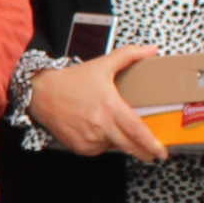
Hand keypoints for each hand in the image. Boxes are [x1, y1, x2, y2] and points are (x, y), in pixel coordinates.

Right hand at [22, 45, 168, 162]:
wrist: (42, 93)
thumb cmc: (72, 80)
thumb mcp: (102, 64)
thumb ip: (129, 55)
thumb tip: (152, 49)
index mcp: (110, 106)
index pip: (137, 131)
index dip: (151, 144)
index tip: (162, 152)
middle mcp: (100, 125)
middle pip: (129, 146)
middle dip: (144, 152)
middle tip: (152, 153)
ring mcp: (89, 138)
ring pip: (114, 147)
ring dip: (120, 142)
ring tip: (115, 129)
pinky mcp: (80, 147)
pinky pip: (99, 149)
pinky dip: (103, 143)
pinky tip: (97, 130)